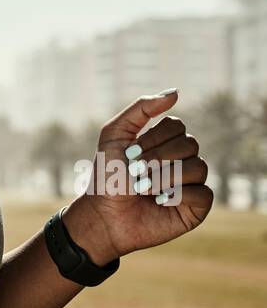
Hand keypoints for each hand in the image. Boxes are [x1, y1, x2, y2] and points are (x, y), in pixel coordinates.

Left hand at [73, 90, 212, 261]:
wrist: (103, 215)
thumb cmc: (108, 175)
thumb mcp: (115, 134)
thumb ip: (141, 109)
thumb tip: (176, 92)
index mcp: (166, 140)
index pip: (177, 126)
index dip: (153, 139)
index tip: (128, 155)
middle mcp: (183, 159)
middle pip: (189, 144)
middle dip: (157, 159)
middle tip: (135, 173)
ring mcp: (192, 183)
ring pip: (198, 167)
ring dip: (164, 177)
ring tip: (143, 189)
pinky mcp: (196, 208)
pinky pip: (204, 194)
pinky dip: (178, 195)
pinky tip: (159, 201)